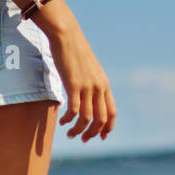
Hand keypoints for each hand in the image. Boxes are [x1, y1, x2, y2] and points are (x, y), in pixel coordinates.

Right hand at [33, 3, 116, 142]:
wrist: (67, 35)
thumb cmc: (75, 50)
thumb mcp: (89, 68)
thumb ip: (91, 81)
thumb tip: (86, 94)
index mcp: (104, 84)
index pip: (112, 112)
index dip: (108, 128)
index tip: (100, 137)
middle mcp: (99, 87)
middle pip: (101, 119)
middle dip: (92, 133)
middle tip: (82, 139)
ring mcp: (87, 86)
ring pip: (87, 118)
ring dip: (79, 130)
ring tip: (70, 133)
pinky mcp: (74, 84)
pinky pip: (74, 110)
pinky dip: (69, 120)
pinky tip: (62, 120)